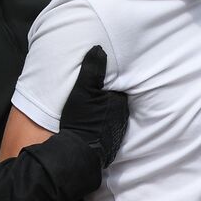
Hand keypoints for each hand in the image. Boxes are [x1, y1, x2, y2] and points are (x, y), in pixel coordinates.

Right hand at [60, 46, 128, 166]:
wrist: (79, 152)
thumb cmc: (82, 120)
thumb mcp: (83, 90)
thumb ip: (92, 69)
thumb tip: (99, 49)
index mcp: (118, 100)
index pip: (117, 86)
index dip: (108, 84)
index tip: (99, 82)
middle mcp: (121, 115)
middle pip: (115, 101)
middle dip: (107, 98)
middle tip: (93, 96)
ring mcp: (117, 130)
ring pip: (112, 115)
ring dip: (104, 113)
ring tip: (91, 110)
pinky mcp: (111, 142)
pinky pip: (108, 129)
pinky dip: (102, 126)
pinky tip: (91, 125)